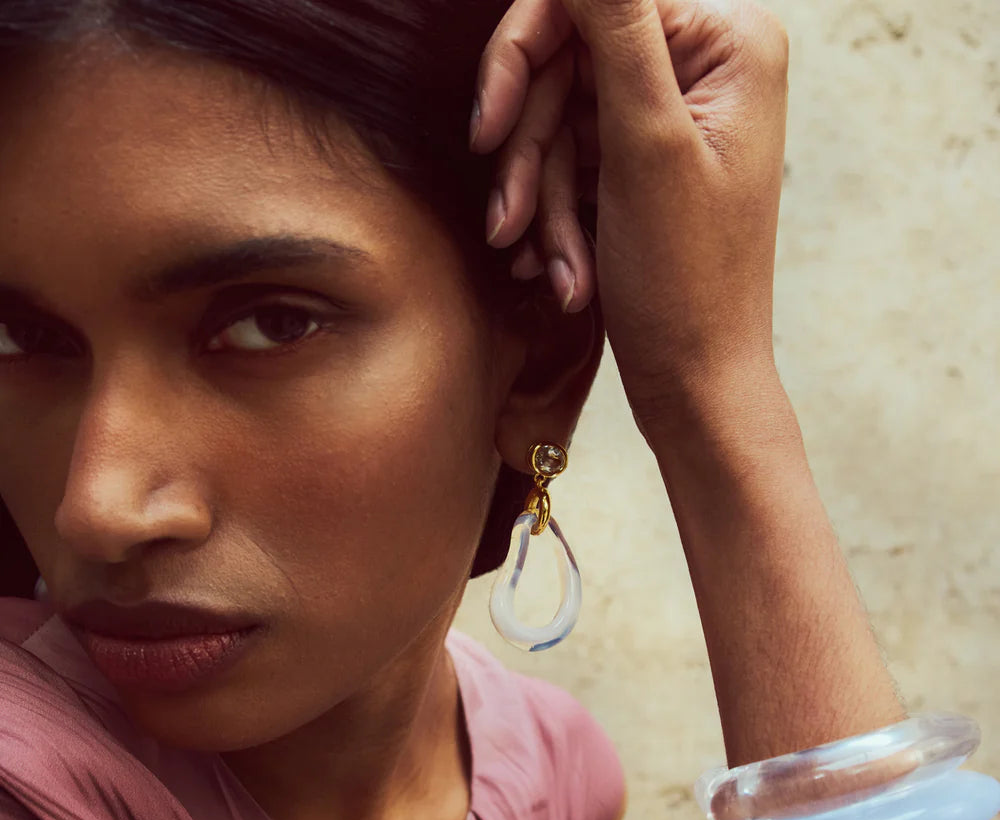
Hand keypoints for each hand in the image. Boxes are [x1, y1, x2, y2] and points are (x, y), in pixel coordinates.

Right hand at [471, 0, 790, 438]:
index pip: (592, 2)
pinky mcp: (642, 168)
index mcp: (728, 43)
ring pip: (560, 123)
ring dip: (542, 201)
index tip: (487, 127)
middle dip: (533, 155)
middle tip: (507, 225)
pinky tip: (558, 272)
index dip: (524, 55)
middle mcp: (704, 69)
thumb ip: (613, 24)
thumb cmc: (688, 282)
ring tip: (548, 269)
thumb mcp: (645, 145)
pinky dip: (555, 219)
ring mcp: (670, 120)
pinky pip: (571, 167)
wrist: (696, 385)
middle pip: (567, 65)